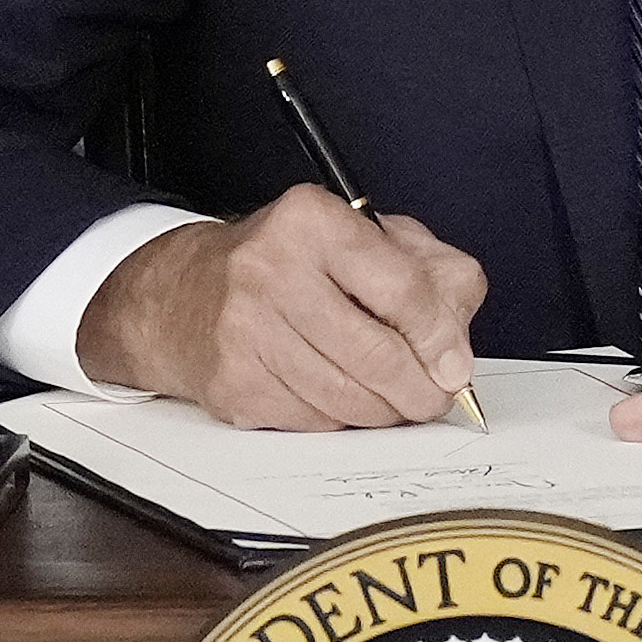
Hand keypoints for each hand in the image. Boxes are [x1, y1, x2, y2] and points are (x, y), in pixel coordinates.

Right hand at [84, 191, 485, 429]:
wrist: (186, 295)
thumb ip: (429, 272)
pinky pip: (313, 421)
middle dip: (419, 389)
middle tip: (435, 398)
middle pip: (376, 353)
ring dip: (385, 411)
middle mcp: (271, 270)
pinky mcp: (234, 383)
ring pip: (347, 398)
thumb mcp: (364, 237)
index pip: (401, 287)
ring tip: (395, 400)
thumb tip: (455, 344)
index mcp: (312, 221)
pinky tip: (343, 398)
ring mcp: (246, 331)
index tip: (455, 366)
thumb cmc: (288, 264)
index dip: (439, 337)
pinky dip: (342, 419)